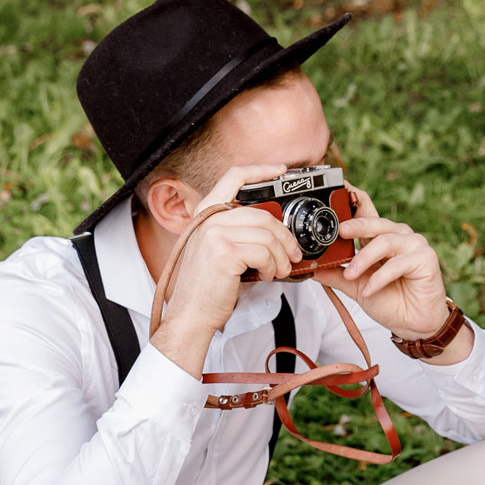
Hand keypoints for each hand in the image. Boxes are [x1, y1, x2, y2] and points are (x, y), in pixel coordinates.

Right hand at [149, 163, 300, 373]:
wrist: (191, 314)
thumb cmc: (207, 288)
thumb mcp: (218, 251)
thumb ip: (237, 232)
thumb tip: (274, 229)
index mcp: (206, 213)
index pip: (233, 177)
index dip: (260, 169)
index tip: (281, 169)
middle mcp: (208, 218)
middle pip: (262, 214)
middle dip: (284, 236)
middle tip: (293, 254)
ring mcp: (214, 233)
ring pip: (267, 234)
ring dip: (281, 256)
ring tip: (280, 271)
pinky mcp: (224, 251)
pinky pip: (264, 251)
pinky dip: (273, 266)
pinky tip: (267, 276)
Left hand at [338, 190, 460, 348]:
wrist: (413, 324)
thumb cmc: (391, 301)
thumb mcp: (356, 286)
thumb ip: (336, 274)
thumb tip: (310, 267)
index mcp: (380, 237)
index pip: (366, 210)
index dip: (353, 197)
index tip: (338, 189)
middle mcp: (398, 235)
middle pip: (375, 221)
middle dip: (357, 225)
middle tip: (341, 231)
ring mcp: (414, 244)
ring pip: (385, 242)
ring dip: (364, 259)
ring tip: (351, 275)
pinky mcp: (426, 258)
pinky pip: (398, 263)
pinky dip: (381, 277)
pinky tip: (371, 289)